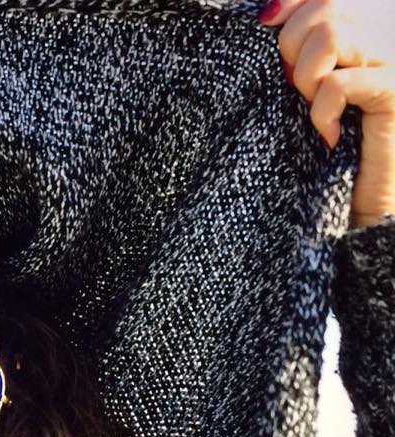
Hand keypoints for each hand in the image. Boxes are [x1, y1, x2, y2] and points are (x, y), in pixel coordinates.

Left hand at [258, 0, 394, 228]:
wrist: (357, 204)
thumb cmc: (321, 151)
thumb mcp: (300, 92)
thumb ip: (293, 51)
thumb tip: (267, 16)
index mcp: (361, 30)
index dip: (291, 5)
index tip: (266, 26)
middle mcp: (383, 37)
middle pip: (327, 7)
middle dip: (292, 46)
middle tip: (294, 89)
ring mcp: (392, 63)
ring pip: (334, 33)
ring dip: (306, 75)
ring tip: (312, 107)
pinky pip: (341, 82)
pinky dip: (322, 110)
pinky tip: (326, 134)